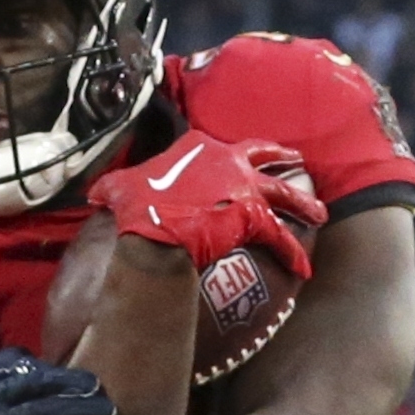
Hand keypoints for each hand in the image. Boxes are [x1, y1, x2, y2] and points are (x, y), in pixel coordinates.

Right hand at [88, 135, 324, 279]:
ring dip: (304, 204)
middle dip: (282, 156)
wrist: (155, 229)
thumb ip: (113, 188)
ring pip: (283, 194)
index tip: (237, 159)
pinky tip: (305, 267)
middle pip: (263, 156)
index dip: (229, 155)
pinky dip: (294, 252)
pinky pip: (280, 236)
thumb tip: (93, 196)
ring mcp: (245, 187)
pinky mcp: (253, 217)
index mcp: (200, 147)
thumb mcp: (119, 188)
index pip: (219, 147)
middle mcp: (229, 159)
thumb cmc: (137, 206)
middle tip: (297, 158)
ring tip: (321, 212)